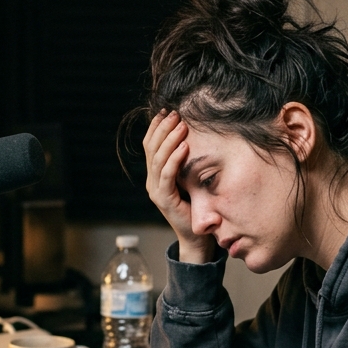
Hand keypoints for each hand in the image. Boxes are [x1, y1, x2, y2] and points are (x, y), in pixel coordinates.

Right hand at [143, 110, 215, 262]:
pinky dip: (174, 159)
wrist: (197, 235)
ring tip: (181, 125)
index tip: (166, 111)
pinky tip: (184, 146)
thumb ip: (185, 163)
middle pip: (151, 149)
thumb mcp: (189, 179)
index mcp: (155, 175)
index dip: (156, 128)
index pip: (150, 146)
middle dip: (163, 129)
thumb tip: (191, 137)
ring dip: (169, 140)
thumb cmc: (196, 206)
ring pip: (158, 159)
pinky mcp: (164, 200)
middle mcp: (152, 182)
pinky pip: (167, 175)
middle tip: (174, 114)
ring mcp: (156, 191)